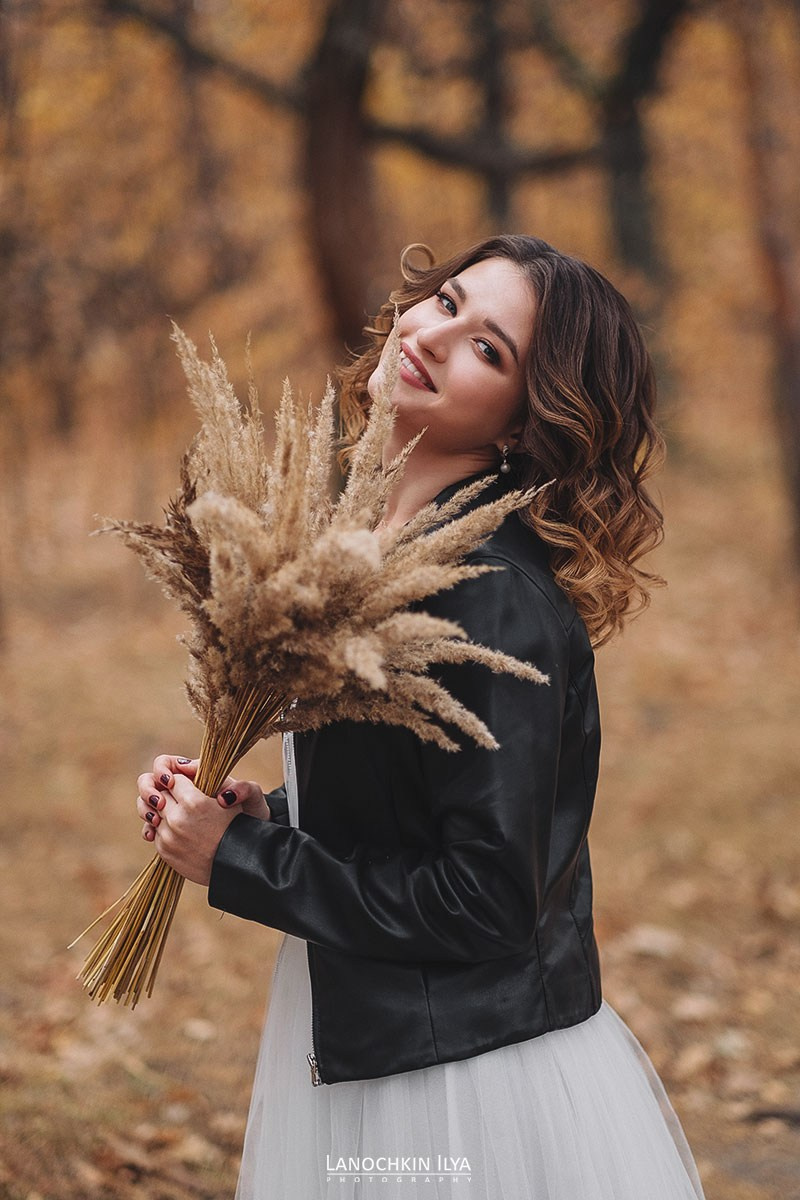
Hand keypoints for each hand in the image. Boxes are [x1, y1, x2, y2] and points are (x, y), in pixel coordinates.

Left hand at [135, 754, 270, 886]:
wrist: (236, 865)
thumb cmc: (238, 827)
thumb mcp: (235, 799)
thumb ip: (208, 779)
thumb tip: (189, 773)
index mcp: (194, 802)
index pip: (174, 778)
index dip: (182, 780)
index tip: (189, 785)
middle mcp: (177, 819)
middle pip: (160, 794)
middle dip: (170, 794)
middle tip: (182, 799)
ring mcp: (168, 836)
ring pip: (154, 813)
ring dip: (165, 811)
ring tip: (180, 814)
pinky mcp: (164, 851)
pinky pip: (155, 831)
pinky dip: (164, 828)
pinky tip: (179, 830)